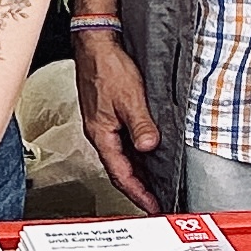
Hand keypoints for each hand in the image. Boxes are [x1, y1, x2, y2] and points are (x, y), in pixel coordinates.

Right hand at [74, 34, 160, 210]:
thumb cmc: (106, 67)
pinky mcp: (108, 114)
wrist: (95, 44)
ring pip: (121, 156)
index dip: (137, 192)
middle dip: (138, 188)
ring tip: (155, 184)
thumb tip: (149, 147)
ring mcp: (103, 124)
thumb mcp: (130, 98)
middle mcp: (100, 132)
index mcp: (101, 134)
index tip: (152, 206)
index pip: (120, 173)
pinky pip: (122, 142)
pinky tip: (147, 153)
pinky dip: (136, 154)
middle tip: (155, 202)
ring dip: (138, 172)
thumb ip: (140, 125)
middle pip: (119, 169)